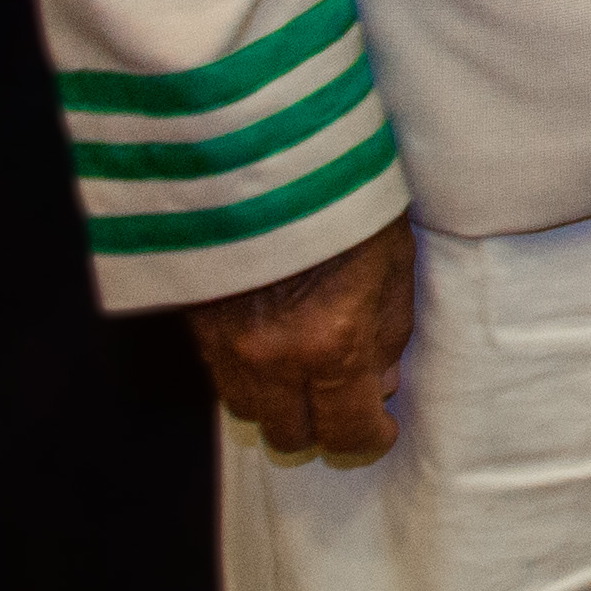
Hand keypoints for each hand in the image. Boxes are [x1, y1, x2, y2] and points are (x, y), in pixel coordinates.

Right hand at [190, 216, 414, 458]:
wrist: (267, 152)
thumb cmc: (346, 198)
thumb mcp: (395, 263)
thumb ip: (388, 333)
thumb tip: (380, 383)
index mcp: (331, 343)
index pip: (346, 430)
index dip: (369, 438)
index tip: (381, 429)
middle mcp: (272, 357)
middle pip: (288, 433)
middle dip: (321, 426)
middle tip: (345, 402)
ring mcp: (226, 344)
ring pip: (247, 410)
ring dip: (279, 403)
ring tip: (306, 374)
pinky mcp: (195, 324)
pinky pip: (221, 375)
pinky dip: (249, 375)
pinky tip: (272, 348)